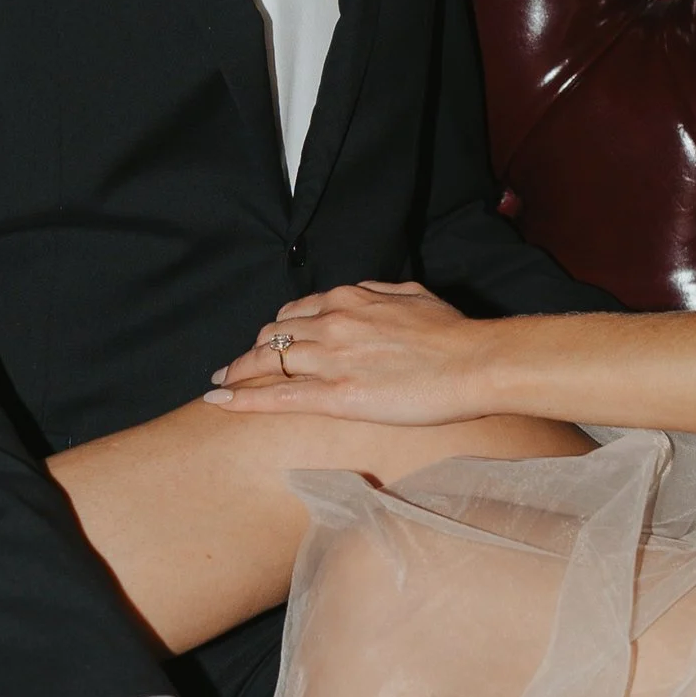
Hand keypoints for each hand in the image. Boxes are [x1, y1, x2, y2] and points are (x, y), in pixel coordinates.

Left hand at [207, 281, 501, 423]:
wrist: (475, 361)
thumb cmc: (453, 333)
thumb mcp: (413, 295)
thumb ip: (380, 293)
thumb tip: (364, 294)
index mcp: (348, 298)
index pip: (295, 312)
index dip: (277, 330)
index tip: (269, 342)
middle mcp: (332, 322)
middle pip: (273, 335)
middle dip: (250, 352)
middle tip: (234, 369)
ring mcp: (331, 358)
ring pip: (268, 362)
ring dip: (238, 374)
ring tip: (221, 386)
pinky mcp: (335, 394)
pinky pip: (278, 396)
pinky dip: (243, 399)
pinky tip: (220, 403)